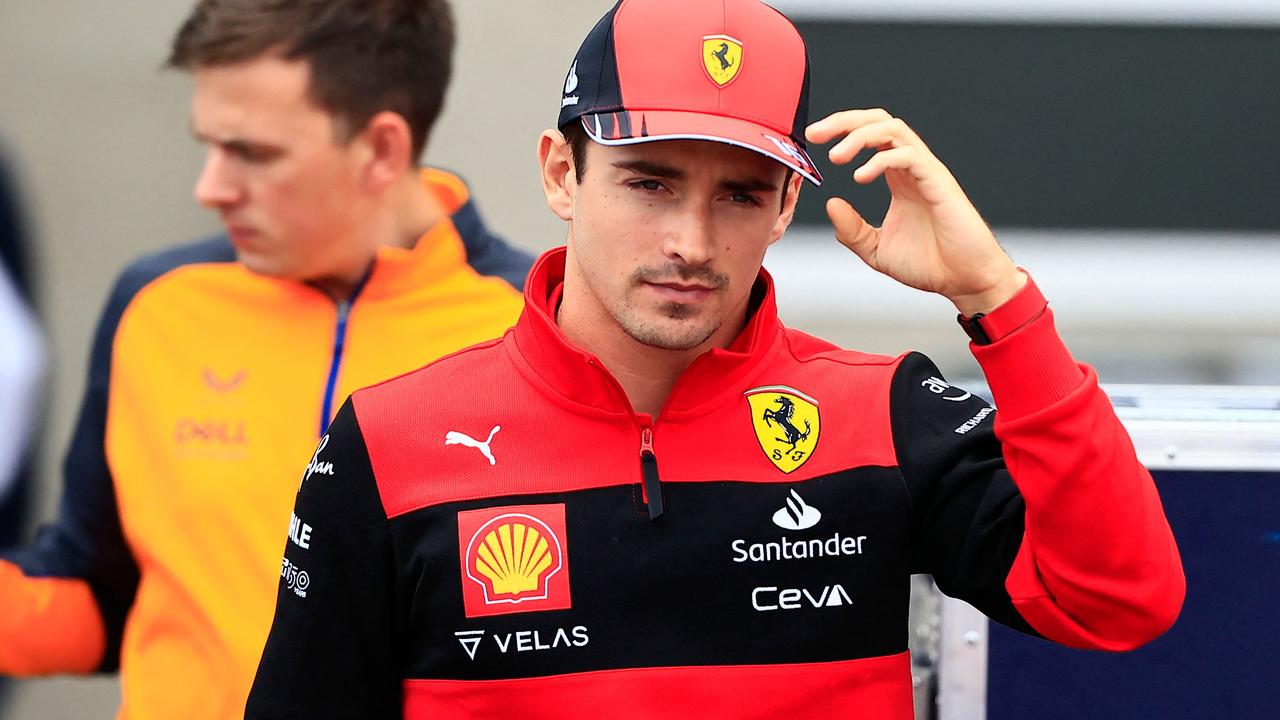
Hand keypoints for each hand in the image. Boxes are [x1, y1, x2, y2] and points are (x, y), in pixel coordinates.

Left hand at [805, 109, 1025, 315]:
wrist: (964, 281)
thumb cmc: (930, 264)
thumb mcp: (876, 249)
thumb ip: (852, 230)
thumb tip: (831, 204)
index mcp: (898, 178)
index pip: (870, 136)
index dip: (841, 131)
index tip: (813, 138)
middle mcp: (911, 168)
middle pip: (879, 121)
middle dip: (844, 121)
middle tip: (816, 134)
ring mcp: (926, 172)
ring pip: (893, 129)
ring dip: (859, 136)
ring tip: (835, 156)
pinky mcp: (938, 182)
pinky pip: (908, 155)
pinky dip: (880, 159)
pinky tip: (860, 177)